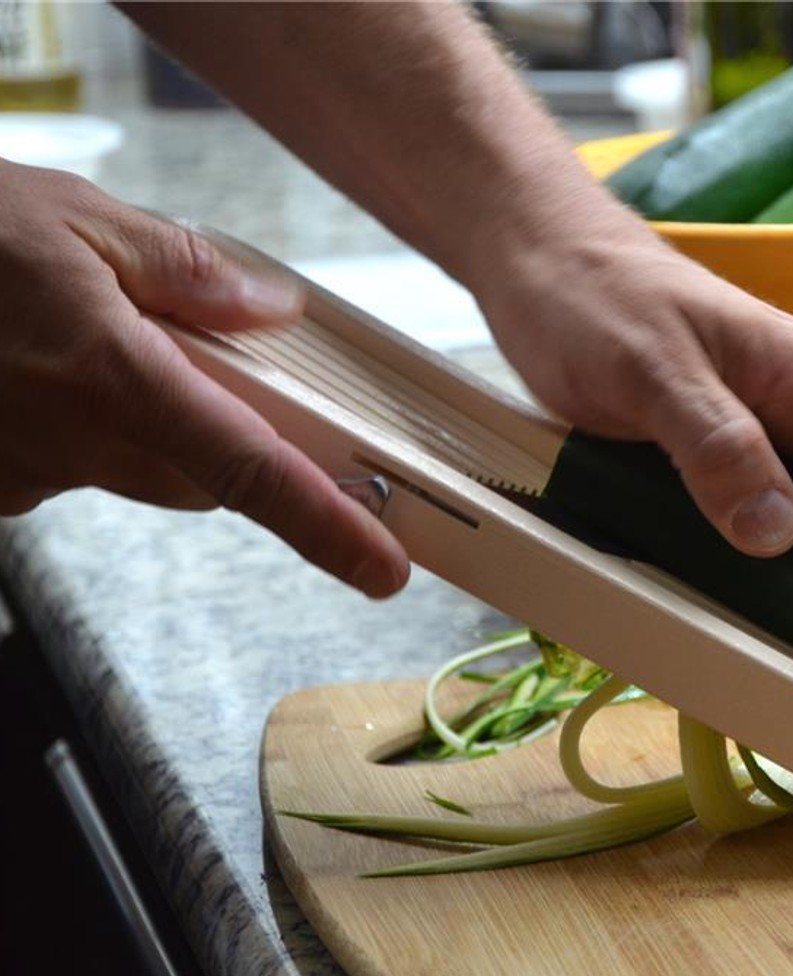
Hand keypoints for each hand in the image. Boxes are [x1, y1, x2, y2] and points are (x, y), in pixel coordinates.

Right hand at [0, 159, 407, 596]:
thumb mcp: (75, 217)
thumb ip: (184, 270)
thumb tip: (272, 310)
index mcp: (112, 375)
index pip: (249, 470)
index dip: (327, 526)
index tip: (385, 571)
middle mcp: (73, 440)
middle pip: (202, 480)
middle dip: (232, 443)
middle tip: (229, 381)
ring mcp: (23, 472)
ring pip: (136, 474)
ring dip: (149, 428)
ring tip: (96, 349)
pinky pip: (68, 468)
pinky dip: (81, 429)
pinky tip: (41, 371)